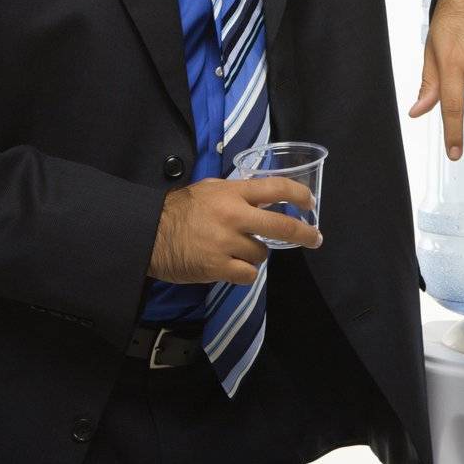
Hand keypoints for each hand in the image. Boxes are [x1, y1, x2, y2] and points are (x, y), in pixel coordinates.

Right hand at [148, 176, 321, 285]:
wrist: (148, 234)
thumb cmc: (179, 210)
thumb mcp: (210, 189)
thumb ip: (238, 193)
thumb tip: (266, 198)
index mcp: (232, 192)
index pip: (275, 188)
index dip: (299, 194)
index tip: (310, 203)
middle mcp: (233, 216)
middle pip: (281, 225)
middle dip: (304, 233)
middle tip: (315, 238)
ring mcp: (226, 243)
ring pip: (262, 253)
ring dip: (255, 254)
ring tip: (237, 250)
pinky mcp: (217, 268)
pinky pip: (248, 274)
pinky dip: (244, 272)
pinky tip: (231, 266)